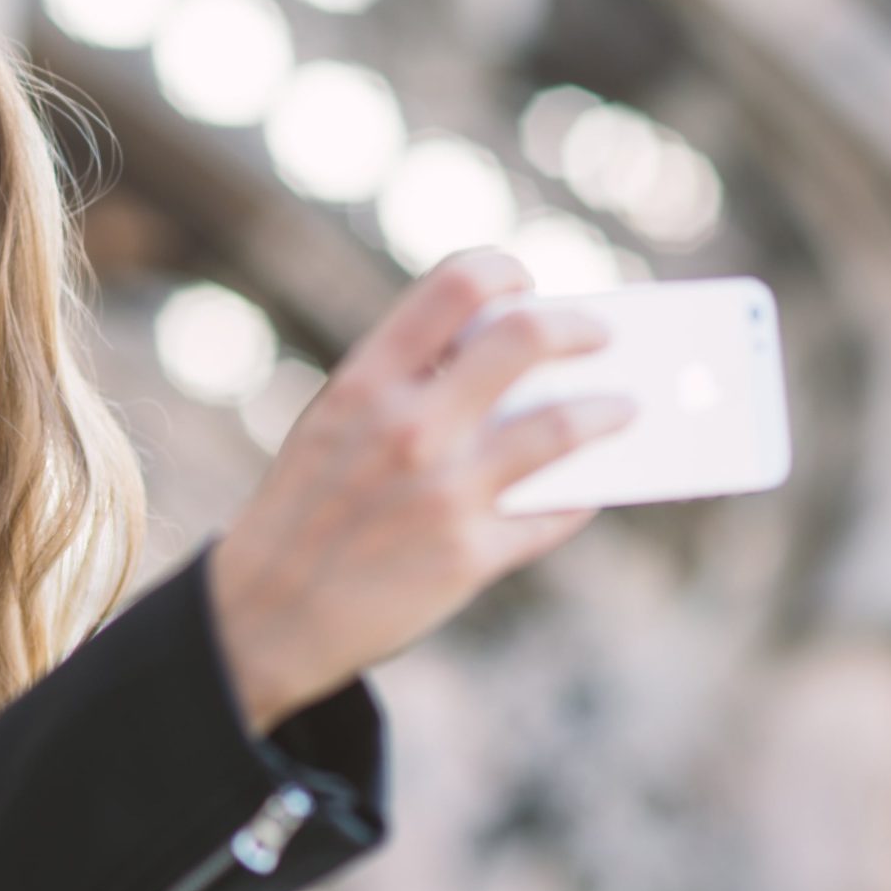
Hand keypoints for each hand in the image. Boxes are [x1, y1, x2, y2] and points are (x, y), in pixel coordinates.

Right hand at [206, 247, 636, 735]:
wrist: (264, 618)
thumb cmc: (307, 511)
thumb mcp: (333, 426)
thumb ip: (404, 386)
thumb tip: (509, 360)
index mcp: (366, 382)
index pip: (456, 284)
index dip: (506, 272)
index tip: (528, 284)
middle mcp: (409, 427)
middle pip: (526, 339)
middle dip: (579, 328)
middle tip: (602, 335)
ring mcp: (444, 493)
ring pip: (563, 427)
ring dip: (608, 410)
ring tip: (626, 409)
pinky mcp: (469, 556)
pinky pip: (552, 514)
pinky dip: (578, 498)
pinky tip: (589, 490)